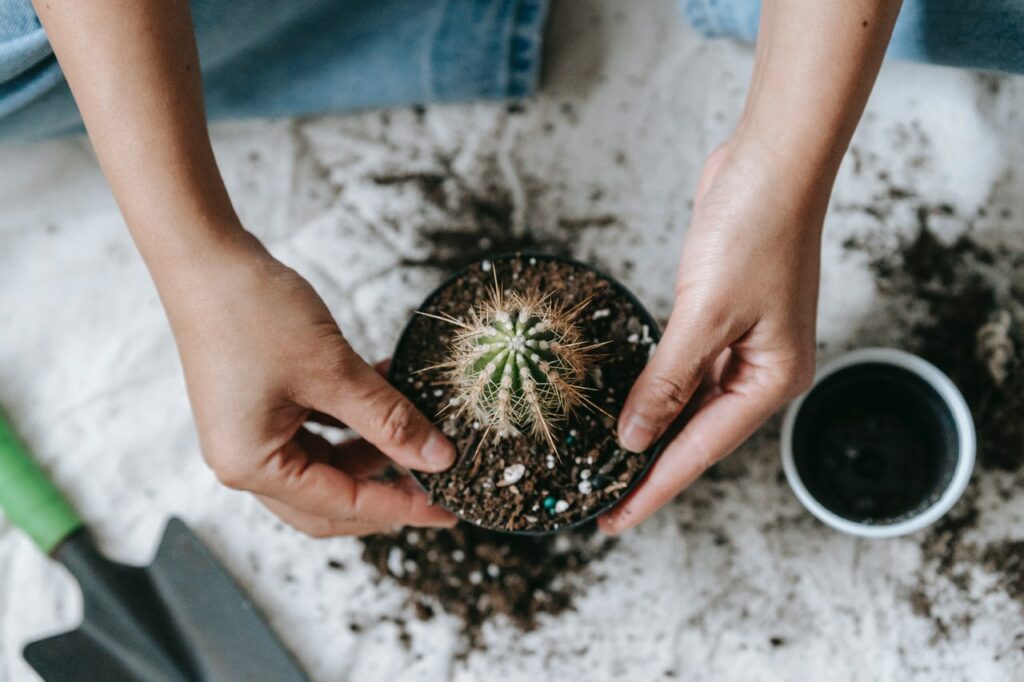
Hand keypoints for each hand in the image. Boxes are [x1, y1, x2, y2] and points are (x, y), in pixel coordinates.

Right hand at [166, 235, 456, 536]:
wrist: (205, 255)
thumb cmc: (252, 311)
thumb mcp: (333, 371)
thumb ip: (390, 420)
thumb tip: (437, 457)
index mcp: (252, 465)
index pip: (341, 505)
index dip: (399, 507)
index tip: (445, 508)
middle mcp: (244, 459)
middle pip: (329, 500)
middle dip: (384, 492)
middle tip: (435, 486)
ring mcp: (249, 433)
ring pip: (326, 463)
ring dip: (372, 449)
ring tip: (418, 428)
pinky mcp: (258, 405)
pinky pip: (316, 429)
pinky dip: (353, 419)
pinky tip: (387, 392)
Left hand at [600, 139, 822, 532]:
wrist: (770, 162)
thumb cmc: (754, 230)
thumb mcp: (705, 314)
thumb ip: (668, 380)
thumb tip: (634, 436)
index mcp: (773, 379)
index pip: (700, 449)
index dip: (653, 488)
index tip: (614, 520)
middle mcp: (762, 370)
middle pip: (696, 433)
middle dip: (648, 466)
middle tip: (599, 500)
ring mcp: (743, 343)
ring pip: (688, 403)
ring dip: (649, 429)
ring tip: (606, 464)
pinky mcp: (721, 318)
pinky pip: (684, 369)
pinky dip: (656, 389)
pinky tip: (628, 406)